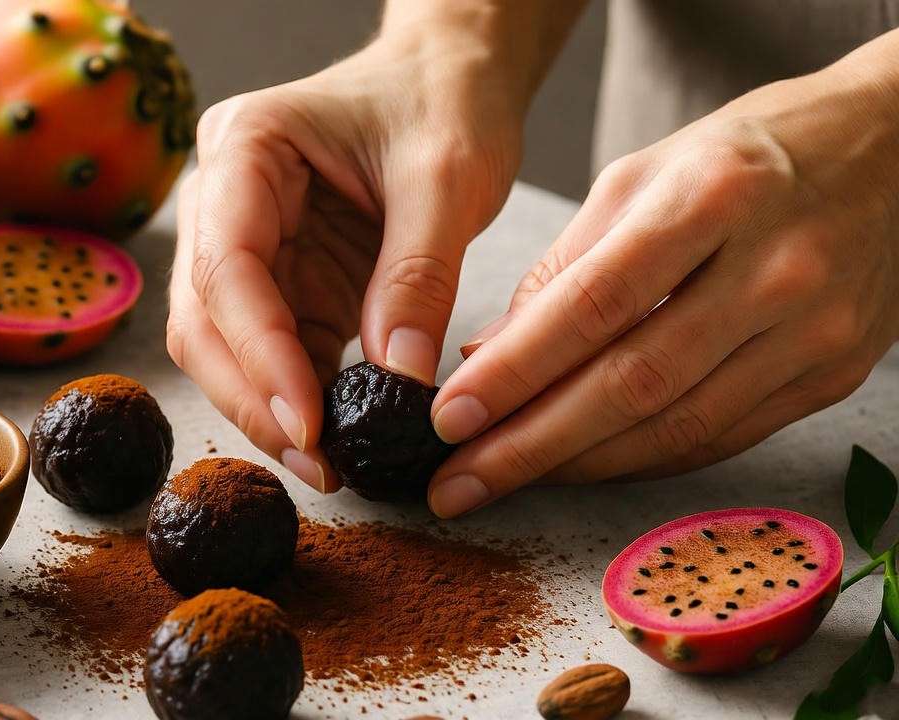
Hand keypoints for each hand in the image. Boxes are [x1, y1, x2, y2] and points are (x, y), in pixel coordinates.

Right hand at [166, 22, 532, 491]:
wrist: (452, 80)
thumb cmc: (444, 102)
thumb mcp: (447, 177)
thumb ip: (418, 275)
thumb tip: (397, 382)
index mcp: (246, 147)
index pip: (226, 263)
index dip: (257, 350)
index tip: (307, 422)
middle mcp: (224, 198)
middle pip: (204, 318)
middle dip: (254, 397)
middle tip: (319, 465)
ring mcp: (247, 245)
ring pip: (225, 348)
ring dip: (270, 410)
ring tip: (332, 466)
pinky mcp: (281, 284)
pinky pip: (274, 354)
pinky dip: (301, 401)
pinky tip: (338, 438)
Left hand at [428, 39, 898, 517]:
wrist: (888, 152)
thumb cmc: (743, 157)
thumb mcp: (640, 175)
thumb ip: (564, 267)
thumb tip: (487, 356)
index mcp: (712, 197)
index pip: (594, 304)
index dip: (515, 371)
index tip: (449, 418)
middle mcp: (774, 268)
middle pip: (633, 382)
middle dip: (531, 444)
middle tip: (456, 482)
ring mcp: (814, 330)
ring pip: (677, 426)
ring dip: (578, 467)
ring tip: (502, 482)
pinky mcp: (832, 375)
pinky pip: (720, 439)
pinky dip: (640, 460)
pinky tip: (580, 469)